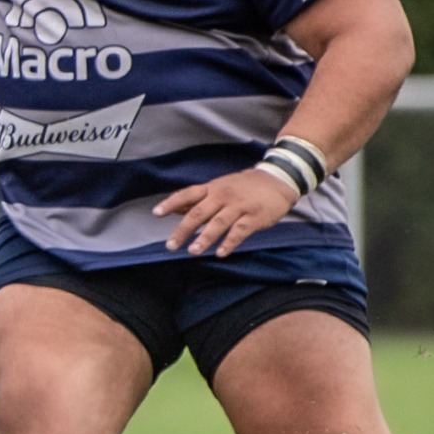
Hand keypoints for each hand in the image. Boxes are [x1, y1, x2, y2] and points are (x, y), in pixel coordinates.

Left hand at [155, 168, 299, 256]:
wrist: (278, 179)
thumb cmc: (245, 186)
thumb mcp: (220, 187)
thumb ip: (199, 199)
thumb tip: (175, 208)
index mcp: (212, 188)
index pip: (187, 194)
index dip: (171, 203)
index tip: (156, 213)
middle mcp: (222, 196)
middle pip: (199, 212)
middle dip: (183, 230)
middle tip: (171, 246)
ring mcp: (239, 206)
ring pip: (218, 223)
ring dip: (204, 238)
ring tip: (193, 251)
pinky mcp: (254, 216)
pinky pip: (239, 231)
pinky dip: (229, 242)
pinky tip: (220, 253)